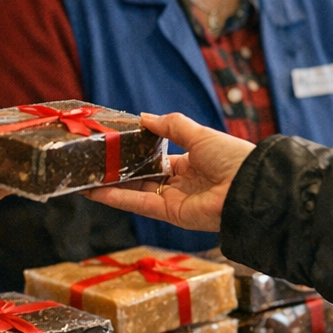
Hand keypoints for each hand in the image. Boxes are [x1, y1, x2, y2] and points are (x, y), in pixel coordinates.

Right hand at [87, 112, 255, 231]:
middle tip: (92, 163)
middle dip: (119, 171)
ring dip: (111, 186)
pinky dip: (117, 198)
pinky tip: (95, 191)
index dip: (136, 152)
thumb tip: (143, 118)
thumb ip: (170, 126)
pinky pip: (139, 203)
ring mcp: (174, 200)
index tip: (114, 145)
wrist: (249, 187)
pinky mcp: (170, 214)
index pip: (157, 158)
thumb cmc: (231, 157)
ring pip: (136, 191)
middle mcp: (181, 183)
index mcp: (191, 162)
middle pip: (143, 176)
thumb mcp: (198, 134)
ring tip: (84, 178)